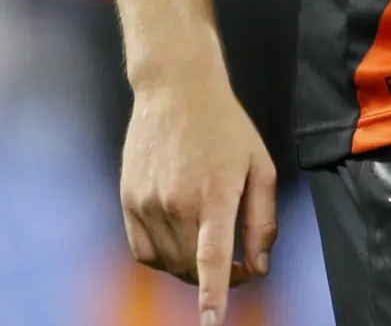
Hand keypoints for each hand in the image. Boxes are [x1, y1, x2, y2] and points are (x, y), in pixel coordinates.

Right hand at [119, 52, 279, 324]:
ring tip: (208, 241)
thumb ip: (262, 222)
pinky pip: (143, 251)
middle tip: (238, 264)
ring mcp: (148, 201)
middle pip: (193, 268)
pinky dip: (162, 259)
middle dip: (217, 278)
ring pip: (169, 263)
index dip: (213, 295)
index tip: (210, 323)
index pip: (212, 257)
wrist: (176, 89)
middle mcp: (177, 201)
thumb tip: (258, 268)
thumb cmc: (227, 128)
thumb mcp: (261, 167)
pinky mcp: (128, 199)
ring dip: (190, 268)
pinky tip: (178, 240)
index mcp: (215, 193)